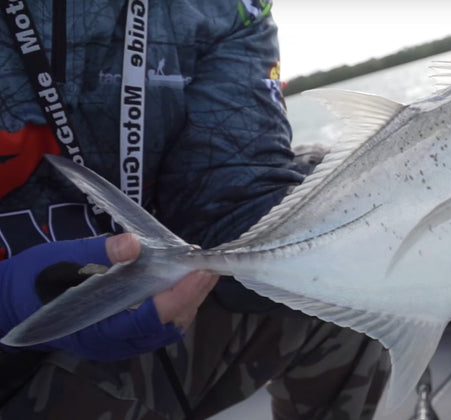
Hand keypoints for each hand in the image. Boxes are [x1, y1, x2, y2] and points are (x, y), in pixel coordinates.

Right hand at [0, 234, 217, 359]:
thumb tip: (131, 244)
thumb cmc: (36, 280)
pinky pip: (159, 321)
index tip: (199, 273)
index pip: (150, 319)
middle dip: (192, 296)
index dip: (179, 296)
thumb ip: (98, 254)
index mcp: (97, 329)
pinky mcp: (126, 329)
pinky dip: (177, 300)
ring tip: (202, 271)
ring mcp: (121, 339)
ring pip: (166, 325)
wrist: (16, 298)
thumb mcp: (61, 260)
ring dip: (188, 299)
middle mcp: (114, 341)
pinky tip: (184, 279)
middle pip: (166, 325)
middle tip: (209, 267)